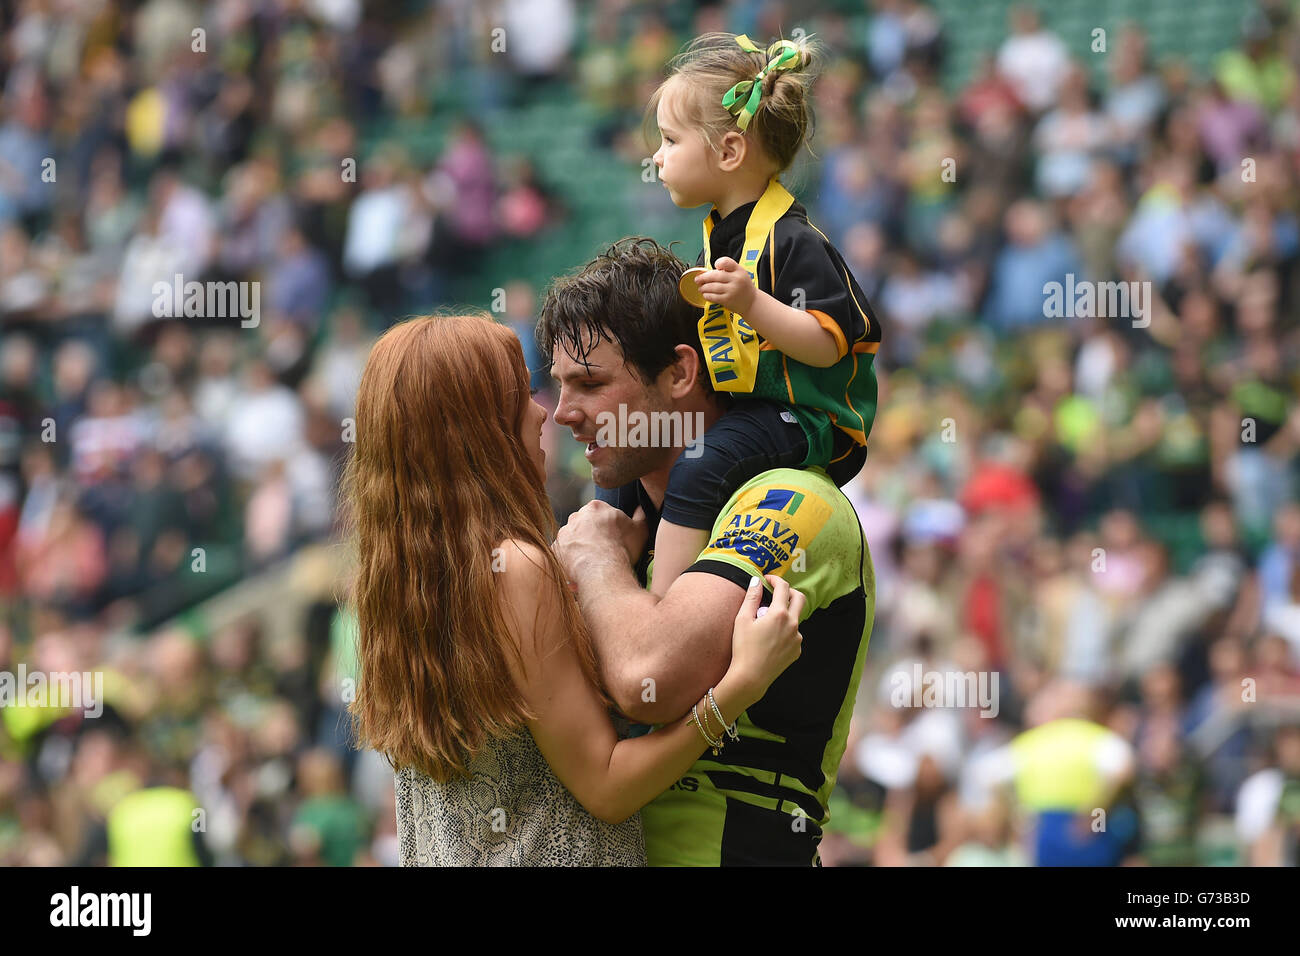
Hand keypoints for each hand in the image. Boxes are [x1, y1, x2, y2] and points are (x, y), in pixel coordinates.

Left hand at [554, 500, 644, 582]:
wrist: (602, 569)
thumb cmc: (622, 548)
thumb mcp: (640, 530)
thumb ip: (640, 516)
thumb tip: (640, 509)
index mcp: (596, 507)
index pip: (599, 513)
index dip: (606, 526)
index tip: (611, 538)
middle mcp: (576, 516)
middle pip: (583, 523)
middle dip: (590, 535)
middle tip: (601, 551)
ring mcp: (564, 532)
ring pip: (572, 538)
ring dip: (579, 547)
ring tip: (591, 563)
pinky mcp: (556, 549)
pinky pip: (562, 553)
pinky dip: (569, 559)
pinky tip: (580, 569)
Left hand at [695, 257, 756, 314]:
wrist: (752, 302)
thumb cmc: (743, 286)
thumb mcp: (740, 273)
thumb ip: (728, 270)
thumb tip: (709, 271)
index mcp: (739, 270)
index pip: (727, 262)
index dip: (719, 263)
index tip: (715, 266)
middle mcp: (736, 279)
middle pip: (715, 276)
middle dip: (703, 277)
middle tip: (698, 279)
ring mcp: (732, 290)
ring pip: (712, 287)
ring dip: (704, 287)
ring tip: (701, 288)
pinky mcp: (728, 300)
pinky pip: (713, 297)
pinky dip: (707, 295)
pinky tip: (706, 294)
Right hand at [728, 574, 803, 703]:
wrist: (751, 677)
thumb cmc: (744, 648)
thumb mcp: (742, 620)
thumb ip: (751, 597)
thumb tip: (756, 581)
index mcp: (779, 614)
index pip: (783, 587)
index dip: (775, 579)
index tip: (767, 579)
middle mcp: (793, 624)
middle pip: (799, 598)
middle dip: (789, 591)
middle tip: (777, 592)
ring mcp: (797, 639)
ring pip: (796, 618)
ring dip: (785, 614)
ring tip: (767, 623)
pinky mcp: (797, 651)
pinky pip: (794, 635)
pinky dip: (785, 631)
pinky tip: (771, 638)